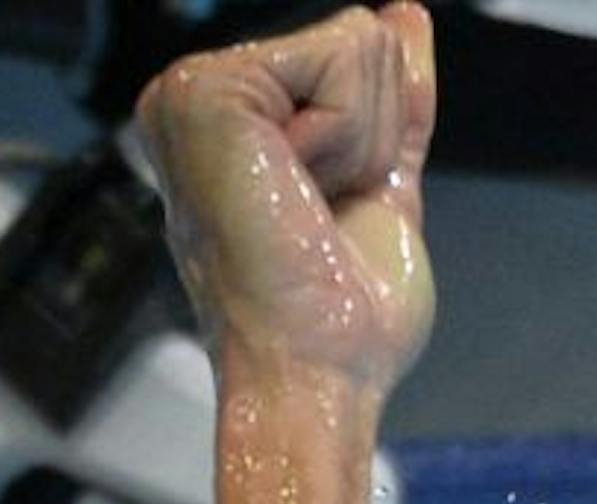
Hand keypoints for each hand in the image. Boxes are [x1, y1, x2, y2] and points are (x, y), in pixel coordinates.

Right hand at [138, 4, 435, 394]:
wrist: (318, 374)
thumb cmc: (345, 325)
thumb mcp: (383, 191)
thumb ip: (392, 106)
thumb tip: (402, 16)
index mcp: (239, 127)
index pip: (353, 63)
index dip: (379, 144)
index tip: (331, 221)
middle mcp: (204, 100)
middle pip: (360, 41)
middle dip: (373, 139)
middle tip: (322, 220)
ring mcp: (195, 90)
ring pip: (357, 43)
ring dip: (362, 144)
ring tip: (308, 214)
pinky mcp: (206, 90)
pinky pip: (342, 55)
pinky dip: (350, 135)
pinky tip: (299, 193)